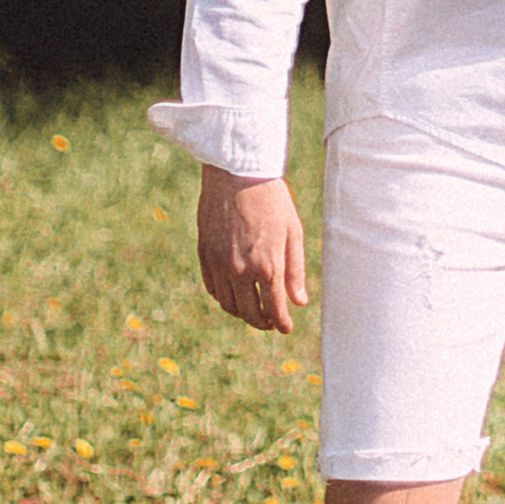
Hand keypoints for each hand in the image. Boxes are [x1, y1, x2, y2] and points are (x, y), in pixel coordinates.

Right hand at [197, 167, 308, 335]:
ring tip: (254, 309)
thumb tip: (299, 302)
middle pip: (250, 313)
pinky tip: (235, 293)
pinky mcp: (205, 256)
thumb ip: (295, 270)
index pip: (274, 310)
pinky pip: (213, 288)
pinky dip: (224, 297)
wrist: (237, 175)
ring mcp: (219, 265)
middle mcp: (241, 271)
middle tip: (271, 322)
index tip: (286, 328)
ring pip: (229, 305)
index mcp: (267, 266)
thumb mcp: (292, 233)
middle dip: (263, 322)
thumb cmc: (272, 200)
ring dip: (242, 313)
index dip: (282, 323)